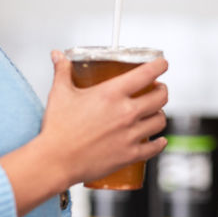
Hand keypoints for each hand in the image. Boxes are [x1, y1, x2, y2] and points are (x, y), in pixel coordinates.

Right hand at [40, 50, 169, 186]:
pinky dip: (159, 143)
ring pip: (160, 120)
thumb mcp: (60, 94)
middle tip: (158, 89)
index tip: (162, 64)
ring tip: (154, 113)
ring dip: (159, 114)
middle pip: (160, 97)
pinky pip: (155, 147)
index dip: (159, 66)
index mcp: (111, 94)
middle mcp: (126, 112)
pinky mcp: (130, 154)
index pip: (146, 74)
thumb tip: (57, 55)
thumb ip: (62, 71)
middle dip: (162, 90)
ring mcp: (130, 134)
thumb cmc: (57, 128)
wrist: (55, 161)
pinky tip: (159, 141)